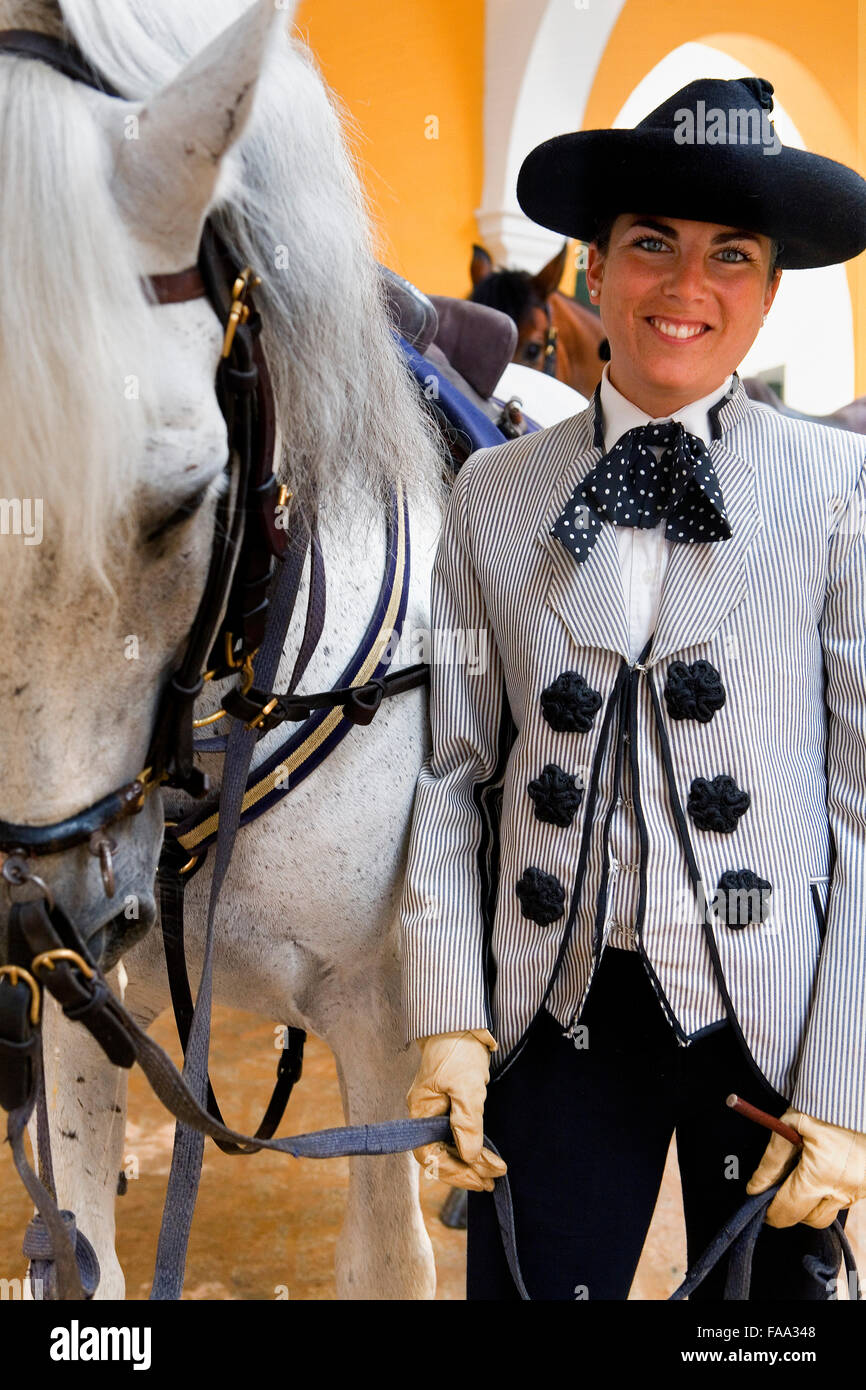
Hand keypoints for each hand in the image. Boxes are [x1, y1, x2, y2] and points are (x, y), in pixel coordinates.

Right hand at [407, 1028, 506, 1191]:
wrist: (462, 1023)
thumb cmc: (458, 1050)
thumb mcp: (466, 1087)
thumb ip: (466, 1122)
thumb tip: (469, 1156)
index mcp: (421, 1110)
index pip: (430, 1154)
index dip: (454, 1171)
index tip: (481, 1179)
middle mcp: (425, 1114)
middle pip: (440, 1153)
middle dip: (466, 1170)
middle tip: (492, 1180)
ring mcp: (437, 1109)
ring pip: (450, 1145)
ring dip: (471, 1160)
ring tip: (494, 1172)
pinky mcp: (450, 1103)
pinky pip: (457, 1133)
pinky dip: (472, 1145)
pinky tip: (486, 1154)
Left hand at [746, 1106, 865, 1227]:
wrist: (855, 1093)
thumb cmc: (821, 1105)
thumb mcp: (789, 1126)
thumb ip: (771, 1161)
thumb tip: (755, 1188)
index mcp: (821, 1174)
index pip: (788, 1209)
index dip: (771, 1212)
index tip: (760, 1205)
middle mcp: (843, 1189)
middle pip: (809, 1219)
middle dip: (791, 1209)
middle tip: (779, 1190)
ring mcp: (860, 1189)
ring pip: (828, 1212)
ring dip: (811, 1203)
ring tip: (802, 1175)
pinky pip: (843, 1200)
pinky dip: (829, 1192)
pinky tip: (821, 1171)